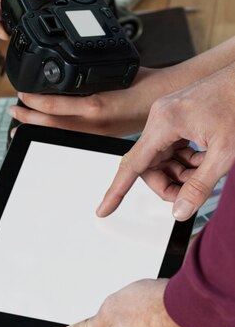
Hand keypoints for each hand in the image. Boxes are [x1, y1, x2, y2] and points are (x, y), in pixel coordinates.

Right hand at [0, 0, 100, 39]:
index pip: (0, 0)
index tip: (3, 33)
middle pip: (10, 15)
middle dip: (8, 31)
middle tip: (16, 42)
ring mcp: (43, 1)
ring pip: (27, 21)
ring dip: (26, 32)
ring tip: (32, 43)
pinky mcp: (56, 7)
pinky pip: (46, 22)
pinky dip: (46, 31)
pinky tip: (52, 36)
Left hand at [8, 67, 172, 137]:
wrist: (167, 98)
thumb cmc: (146, 83)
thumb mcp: (114, 72)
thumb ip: (90, 77)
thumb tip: (65, 77)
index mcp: (97, 104)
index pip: (55, 106)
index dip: (34, 101)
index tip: (22, 94)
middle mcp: (95, 123)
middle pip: (51, 126)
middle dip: (28, 118)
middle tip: (13, 110)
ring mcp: (98, 133)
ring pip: (59, 134)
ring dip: (37, 128)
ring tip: (21, 122)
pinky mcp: (102, 137)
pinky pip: (72, 137)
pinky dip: (54, 133)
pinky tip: (46, 130)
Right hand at [97, 63, 234, 220]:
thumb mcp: (224, 152)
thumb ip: (201, 185)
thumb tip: (181, 210)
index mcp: (164, 122)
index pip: (133, 165)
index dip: (116, 191)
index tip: (104, 208)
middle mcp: (160, 117)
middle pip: (149, 165)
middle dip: (168, 183)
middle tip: (190, 193)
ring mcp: (167, 116)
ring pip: (161, 158)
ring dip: (180, 172)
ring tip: (206, 170)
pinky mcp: (176, 116)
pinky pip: (172, 147)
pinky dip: (186, 160)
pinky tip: (205, 158)